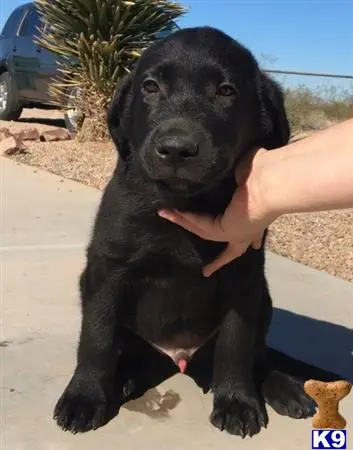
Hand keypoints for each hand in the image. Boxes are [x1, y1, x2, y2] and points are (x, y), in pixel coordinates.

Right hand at [158, 148, 275, 276]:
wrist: (270, 182)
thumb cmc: (267, 174)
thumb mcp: (250, 175)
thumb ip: (240, 173)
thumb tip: (233, 166)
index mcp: (258, 217)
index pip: (254, 234)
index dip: (253, 241)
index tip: (255, 247)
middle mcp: (248, 229)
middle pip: (231, 250)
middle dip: (219, 261)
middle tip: (208, 271)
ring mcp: (235, 232)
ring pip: (206, 232)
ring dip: (184, 222)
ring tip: (164, 213)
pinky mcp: (224, 230)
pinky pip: (200, 225)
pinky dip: (185, 217)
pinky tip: (170, 212)